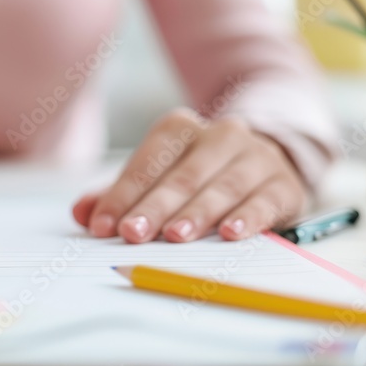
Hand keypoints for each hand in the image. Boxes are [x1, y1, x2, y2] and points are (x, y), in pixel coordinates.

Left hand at [72, 109, 305, 242]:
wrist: (267, 161)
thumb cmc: (198, 176)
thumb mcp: (158, 179)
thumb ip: (118, 196)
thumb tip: (81, 213)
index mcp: (180, 129)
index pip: (147, 163)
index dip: (122, 195)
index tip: (103, 227)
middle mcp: (220, 136)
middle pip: (181, 176)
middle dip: (154, 207)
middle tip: (132, 234)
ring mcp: (256, 157)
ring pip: (222, 187)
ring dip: (197, 213)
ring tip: (175, 236)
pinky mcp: (283, 184)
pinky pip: (264, 200)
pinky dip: (248, 217)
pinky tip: (230, 234)